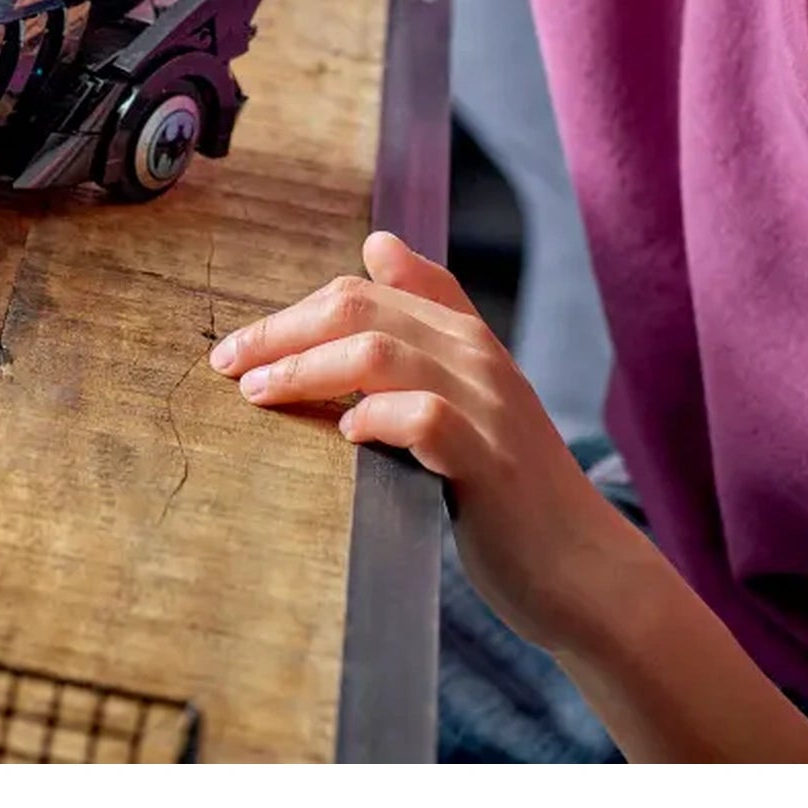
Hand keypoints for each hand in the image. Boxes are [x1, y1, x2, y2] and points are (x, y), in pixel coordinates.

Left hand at [209, 231, 652, 655]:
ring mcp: (486, 404)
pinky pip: (422, 415)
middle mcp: (475, 355)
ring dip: (306, 369)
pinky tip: (347, 433)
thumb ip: (426, 320)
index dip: (294, 312)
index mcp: (464, 335)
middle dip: (281, 332)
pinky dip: (376, 417)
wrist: (580, 565)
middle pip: (360, 310)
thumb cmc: (506, 483)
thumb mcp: (466, 390)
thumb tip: (377, 242)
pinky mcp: (488, 460)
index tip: (239, 347)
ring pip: (378, 353)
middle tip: (227, 365)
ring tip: (259, 394)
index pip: (367, 290)